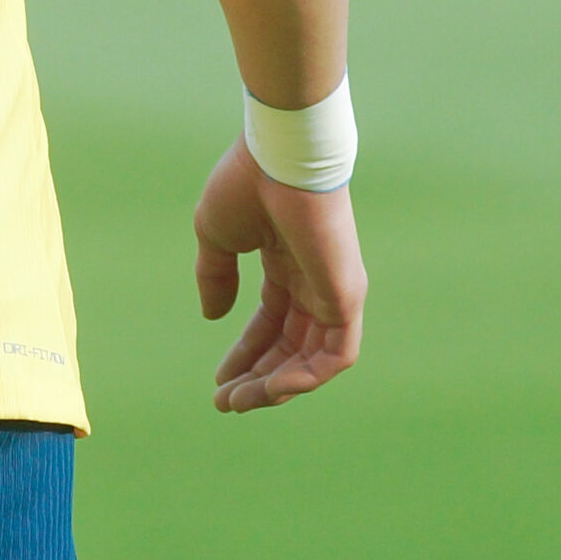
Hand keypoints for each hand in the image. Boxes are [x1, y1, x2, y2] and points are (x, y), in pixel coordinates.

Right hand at [193, 137, 364, 412]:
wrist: (278, 157)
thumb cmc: (246, 184)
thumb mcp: (216, 236)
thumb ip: (215, 277)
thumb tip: (213, 317)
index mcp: (287, 263)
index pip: (270, 323)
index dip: (244, 353)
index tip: (218, 381)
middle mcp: (315, 282)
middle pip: (290, 347)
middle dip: (257, 378)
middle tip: (226, 402)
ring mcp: (335, 292)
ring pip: (312, 360)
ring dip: (276, 387)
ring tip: (240, 400)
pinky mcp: (347, 298)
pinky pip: (335, 356)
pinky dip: (307, 379)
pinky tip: (273, 388)